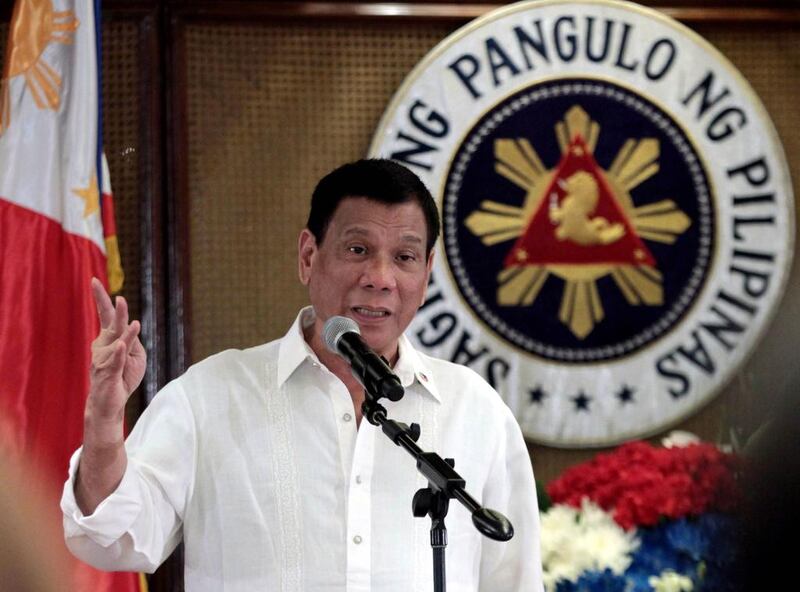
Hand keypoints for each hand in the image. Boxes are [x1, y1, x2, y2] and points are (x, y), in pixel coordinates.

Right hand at [86, 277, 145, 427]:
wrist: (110, 404)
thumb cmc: (123, 378)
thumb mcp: (136, 356)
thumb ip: (133, 341)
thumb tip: (131, 330)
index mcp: (110, 339)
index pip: (107, 316)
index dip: (102, 299)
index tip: (93, 280)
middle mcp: (103, 346)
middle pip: (111, 324)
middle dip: (112, 309)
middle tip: (112, 293)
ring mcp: (104, 359)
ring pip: (118, 341)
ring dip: (127, 334)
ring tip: (135, 323)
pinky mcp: (107, 373)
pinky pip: (114, 360)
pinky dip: (119, 352)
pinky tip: (121, 344)